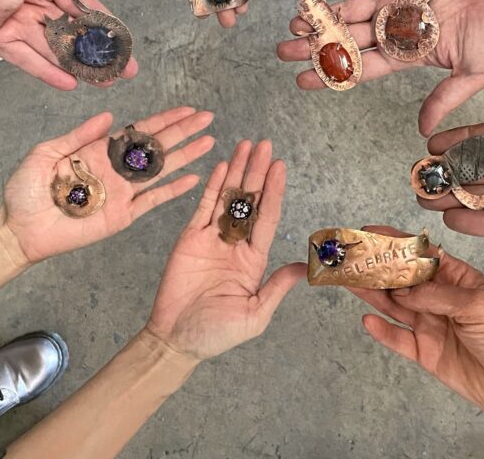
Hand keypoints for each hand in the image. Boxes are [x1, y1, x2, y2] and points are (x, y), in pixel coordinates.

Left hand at [0, 0, 136, 88]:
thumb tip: (10, 23)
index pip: (82, 0)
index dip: (106, 22)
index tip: (125, 41)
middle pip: (74, 29)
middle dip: (99, 51)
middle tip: (123, 70)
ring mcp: (13, 19)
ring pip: (53, 47)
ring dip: (78, 65)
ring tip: (103, 81)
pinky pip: (23, 57)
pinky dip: (44, 70)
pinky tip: (67, 82)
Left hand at [0, 107, 214, 263]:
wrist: (19, 230)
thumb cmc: (26, 191)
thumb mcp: (45, 154)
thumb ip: (78, 135)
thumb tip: (110, 117)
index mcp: (99, 151)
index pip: (138, 130)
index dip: (163, 119)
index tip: (186, 109)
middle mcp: (116, 169)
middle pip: (157, 146)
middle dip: (183, 131)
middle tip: (207, 118)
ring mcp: (122, 192)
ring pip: (161, 170)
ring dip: (186, 156)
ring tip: (208, 142)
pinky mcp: (122, 215)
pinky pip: (152, 201)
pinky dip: (173, 190)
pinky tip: (194, 179)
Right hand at [145, 140, 305, 359]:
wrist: (177, 339)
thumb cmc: (216, 333)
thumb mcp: (255, 314)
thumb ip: (277, 287)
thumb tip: (306, 267)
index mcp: (254, 259)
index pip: (268, 217)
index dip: (274, 191)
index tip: (280, 166)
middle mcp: (236, 243)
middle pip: (250, 200)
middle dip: (257, 172)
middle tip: (264, 145)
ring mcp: (212, 238)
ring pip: (228, 198)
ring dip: (237, 172)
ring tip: (245, 146)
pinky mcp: (190, 238)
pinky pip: (203, 207)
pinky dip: (213, 186)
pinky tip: (221, 167)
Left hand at [276, 0, 483, 134]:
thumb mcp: (474, 72)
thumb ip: (445, 97)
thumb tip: (423, 131)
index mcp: (408, 53)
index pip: (362, 67)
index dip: (332, 74)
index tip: (302, 82)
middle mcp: (395, 26)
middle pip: (347, 39)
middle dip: (315, 46)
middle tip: (283, 52)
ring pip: (349, 9)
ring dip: (322, 16)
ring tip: (294, 23)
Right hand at [352, 228, 483, 427]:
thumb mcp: (478, 305)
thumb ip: (437, 295)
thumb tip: (403, 290)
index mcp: (456, 278)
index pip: (421, 254)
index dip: (396, 243)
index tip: (370, 233)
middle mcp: (439, 299)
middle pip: (401, 279)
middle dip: (377, 268)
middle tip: (350, 259)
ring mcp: (431, 325)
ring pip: (394, 306)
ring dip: (372, 294)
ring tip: (349, 281)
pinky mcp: (426, 353)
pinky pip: (398, 340)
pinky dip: (382, 331)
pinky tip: (367, 320)